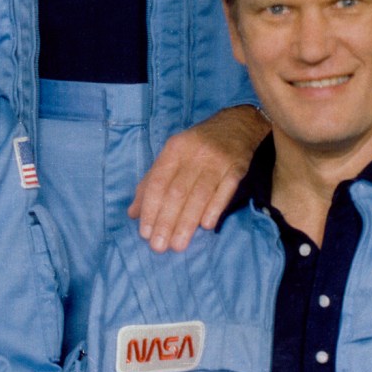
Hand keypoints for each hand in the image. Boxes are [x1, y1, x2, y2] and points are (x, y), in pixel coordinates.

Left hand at [128, 105, 267, 250]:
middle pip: (177, 192)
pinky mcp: (238, 168)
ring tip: (178, 245)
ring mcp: (217, 161)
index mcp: (174, 149)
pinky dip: (215, 209)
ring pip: (199, 195)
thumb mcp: (171, 156)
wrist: (237, 124)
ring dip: (187, 223)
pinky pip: (225, 191)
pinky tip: (206, 227)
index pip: (158, 182)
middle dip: (166, 221)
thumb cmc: (197, 144)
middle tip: (159, 247)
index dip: (150, 208)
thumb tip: (132, 213)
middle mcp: (194, 154)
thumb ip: (151, 183)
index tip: (145, 233)